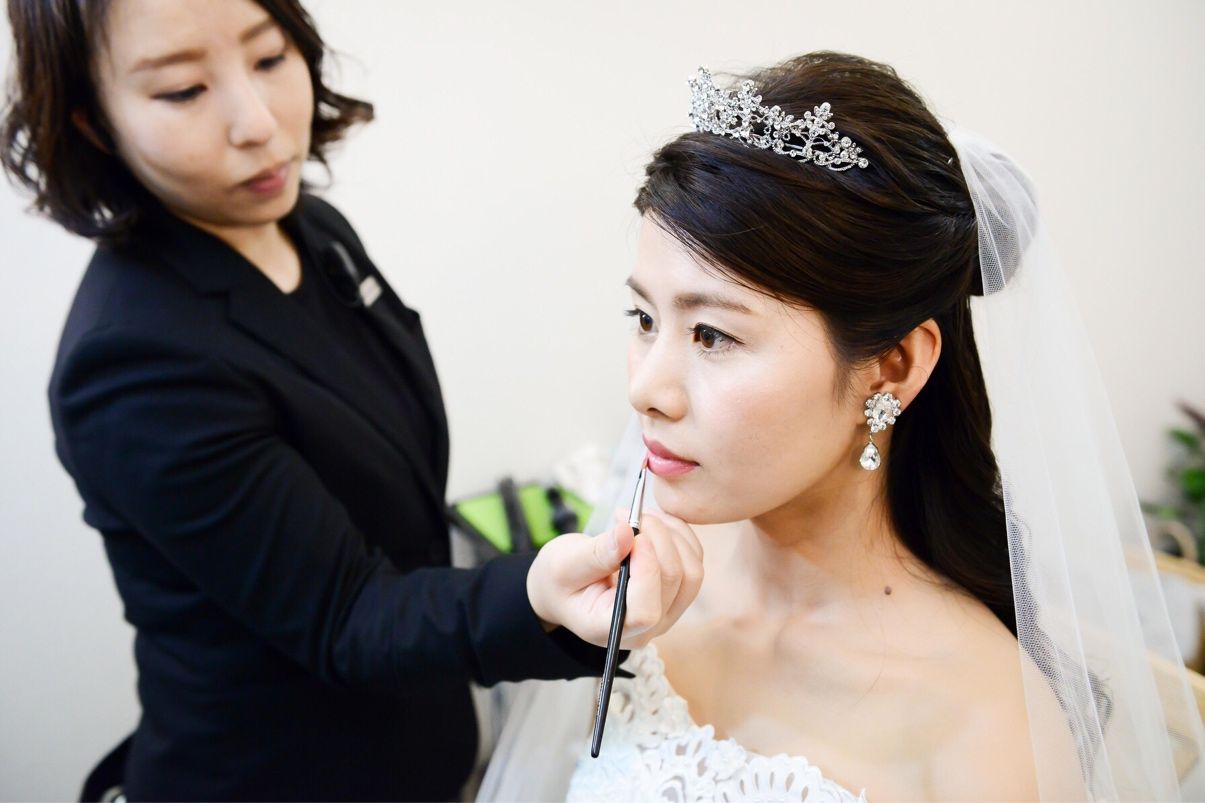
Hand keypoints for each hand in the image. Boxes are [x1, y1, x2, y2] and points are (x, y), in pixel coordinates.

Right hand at [525, 510, 702, 648]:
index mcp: (611, 628)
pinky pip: (694, 561)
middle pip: (675, 583)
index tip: (633, 534)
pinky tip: (653, 522)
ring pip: (692, 572)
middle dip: (657, 539)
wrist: (566, 586)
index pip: (646, 611)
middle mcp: (646, 628)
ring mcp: (666, 612)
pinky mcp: (676, 592)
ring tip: (641, 516)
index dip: (647, 570)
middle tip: (629, 514)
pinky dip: (679, 534)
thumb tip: (627, 533)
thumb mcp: (562, 566)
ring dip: (672, 534)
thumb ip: (594, 554)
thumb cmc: (559, 580)